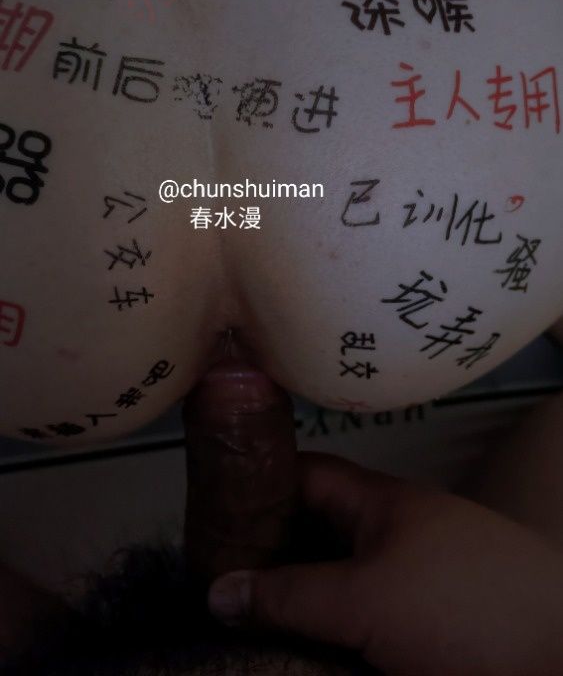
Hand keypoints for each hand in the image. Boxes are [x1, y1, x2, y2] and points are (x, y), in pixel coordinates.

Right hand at [208, 451, 562, 675]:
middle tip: (219, 589)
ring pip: (339, 582)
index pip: (307, 474)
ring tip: (246, 627)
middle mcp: (396, 534)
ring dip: (299, 603)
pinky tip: (305, 655)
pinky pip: (364, 620)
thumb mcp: (365, 600)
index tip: (210, 515)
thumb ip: (291, 594)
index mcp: (382, 502)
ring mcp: (414, 581)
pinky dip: (332, 633)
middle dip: (269, 558)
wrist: (556, 656)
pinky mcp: (427, 627)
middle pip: (317, 533)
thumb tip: (218, 591)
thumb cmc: (461, 608)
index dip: (258, 485)